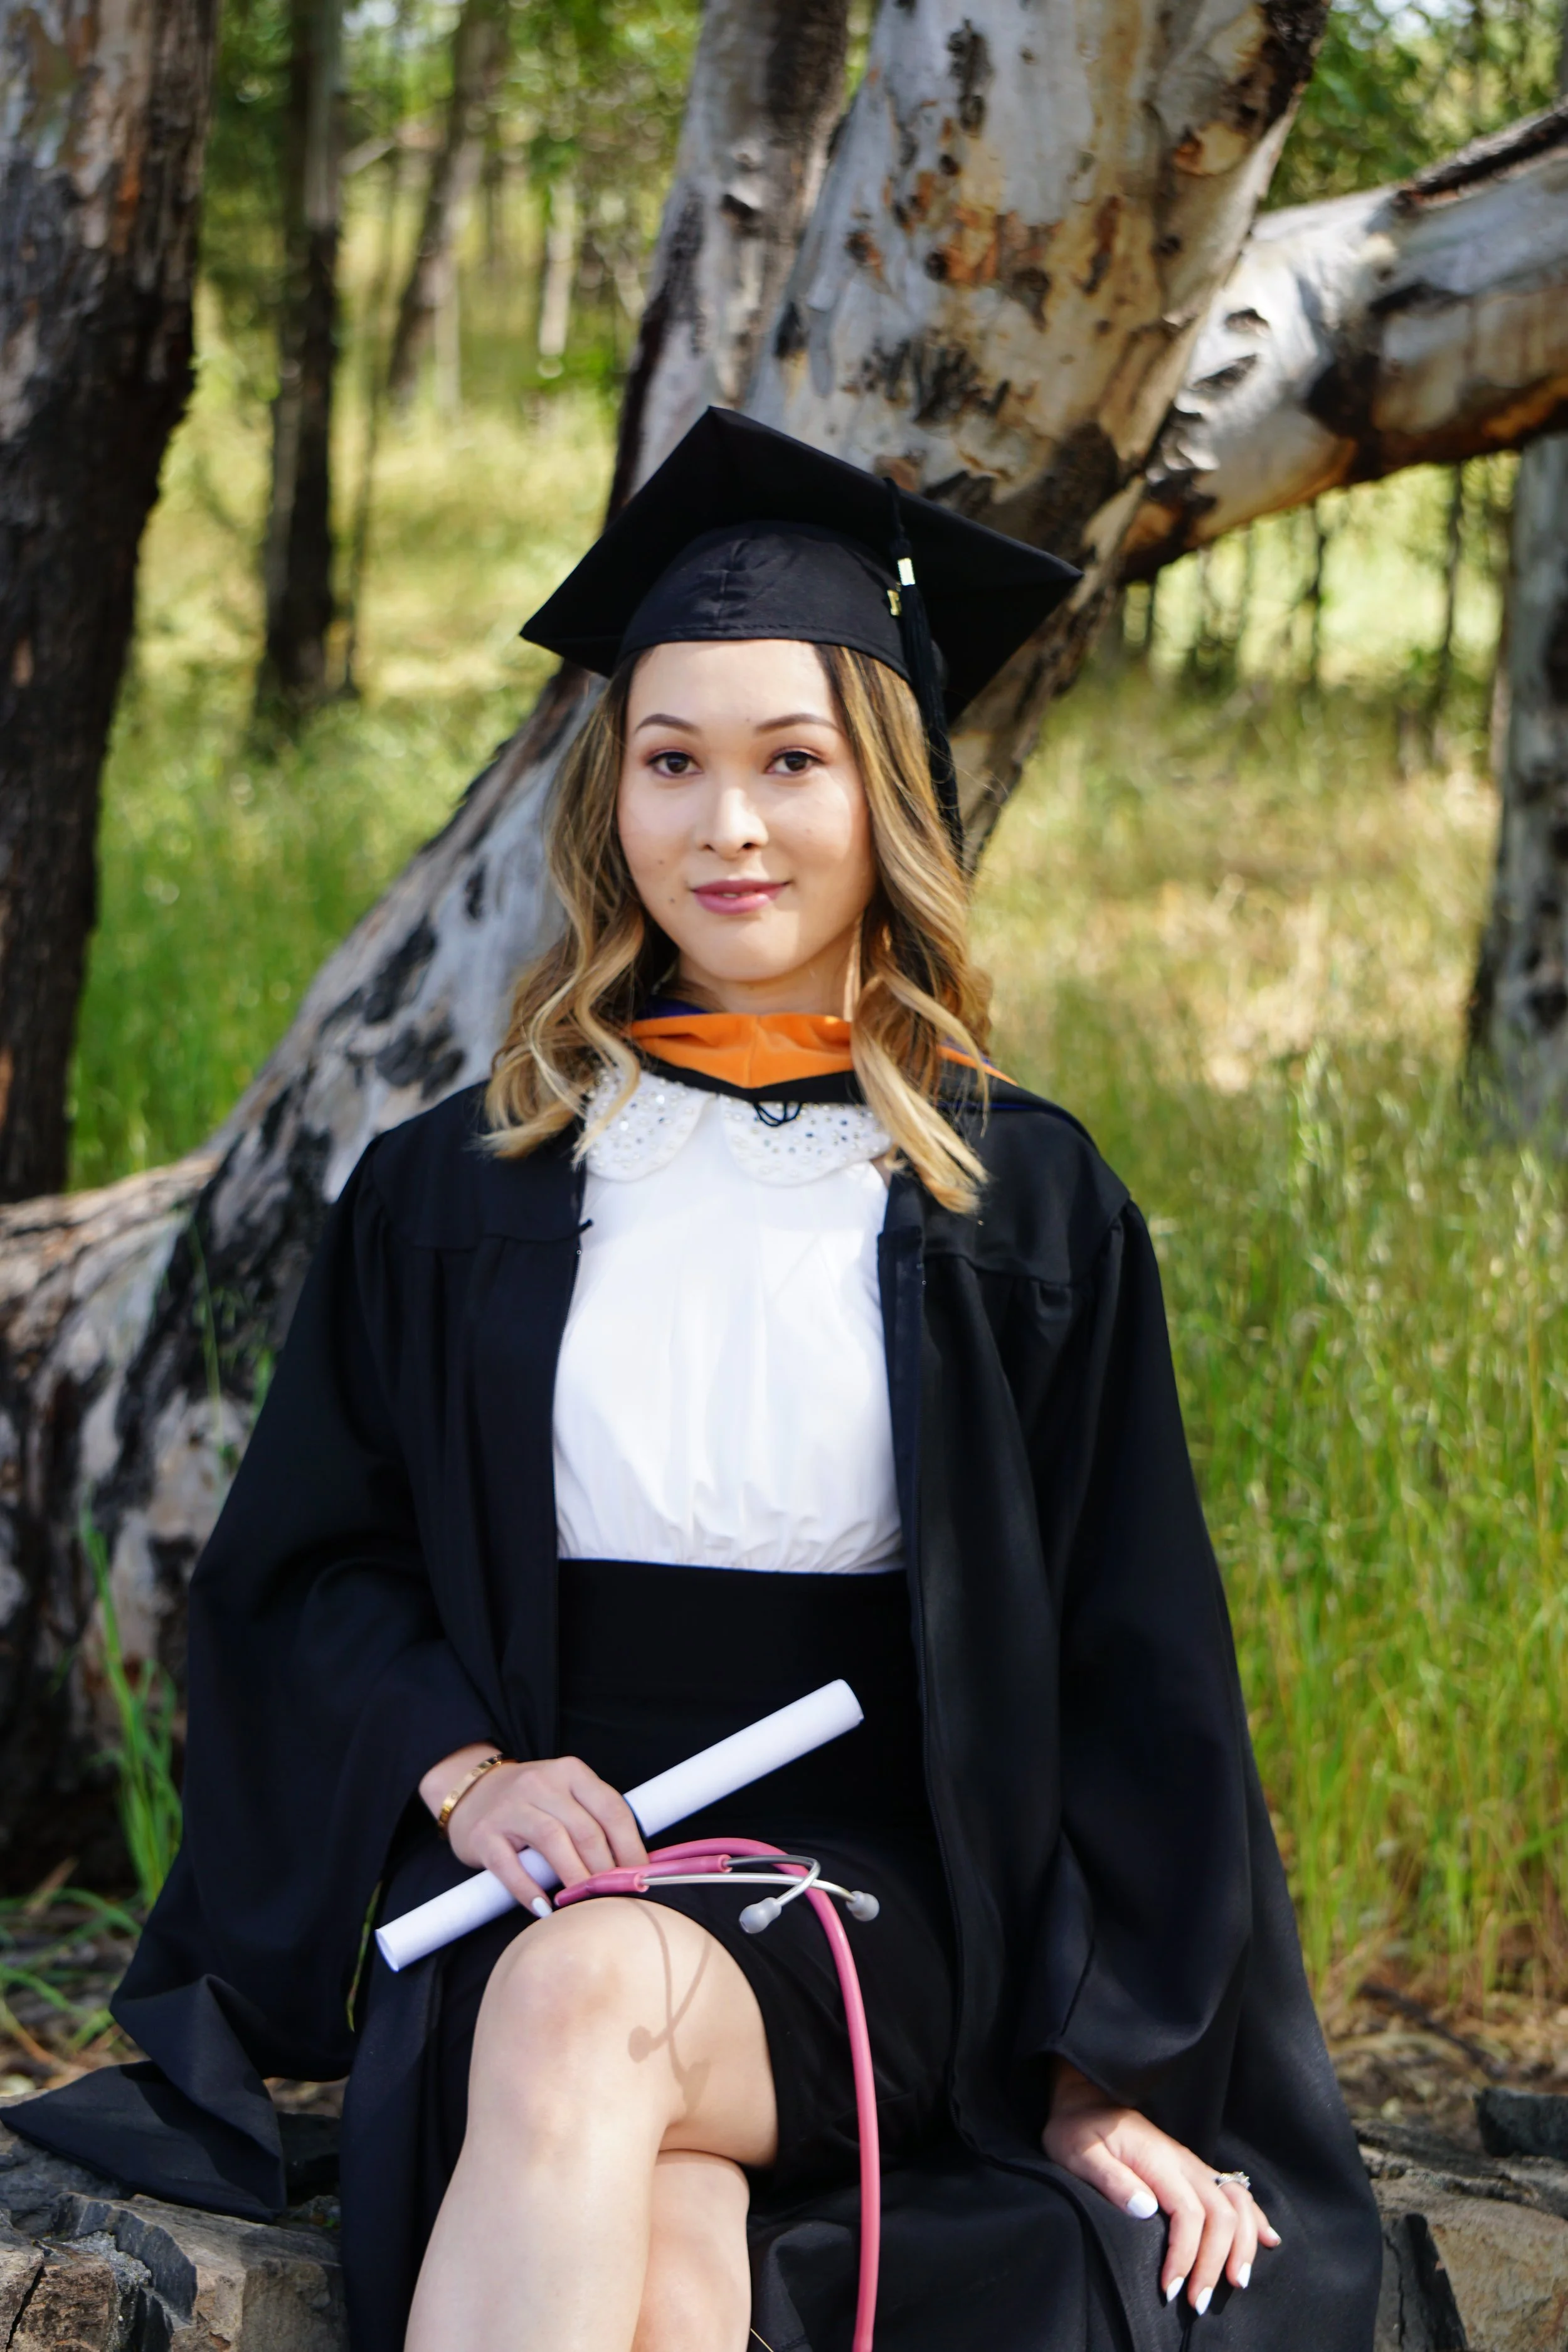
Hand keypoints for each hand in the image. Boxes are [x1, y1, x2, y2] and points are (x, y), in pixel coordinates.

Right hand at [418, 1746, 646, 1910]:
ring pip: (552, 1841)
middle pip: (585, 1829)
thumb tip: (634, 1867)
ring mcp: (510, 1807)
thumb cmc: (532, 1803)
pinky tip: (543, 1907)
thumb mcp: (566, 1796)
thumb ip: (595, 1820)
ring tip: (585, 1904)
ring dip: (574, 1878)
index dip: (631, 1847)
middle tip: (616, 1897)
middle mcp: (541, 1783)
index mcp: (571, 1772)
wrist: (471, 1792)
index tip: (641, 1877)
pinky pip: (509, 1865)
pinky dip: (528, 1889)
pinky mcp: (484, 1833)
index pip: (612, 1809)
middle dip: (605, 1868)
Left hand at [1043, 2063, 1280, 2313]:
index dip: (1186, 2255)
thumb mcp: (1079, 2152)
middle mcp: (1184, 2162)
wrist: (1085, 2096)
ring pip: (1237, 2204)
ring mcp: (1193, 2165)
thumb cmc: (1077, 2129)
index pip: (1189, 2214)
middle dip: (1216, 2262)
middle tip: (1198, 2301)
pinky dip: (1256, 2218)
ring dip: (1243, 2244)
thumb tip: (1145, 2209)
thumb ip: (1111, 2179)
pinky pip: (1237, 2193)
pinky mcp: (1194, 2170)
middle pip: (1221, 2214)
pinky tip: (1267, 2239)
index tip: (1172, 2288)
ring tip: (1236, 2281)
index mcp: (1158, 2160)